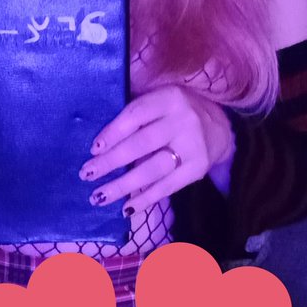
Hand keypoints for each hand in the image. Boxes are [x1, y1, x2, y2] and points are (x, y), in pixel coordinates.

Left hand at [78, 84, 234, 216]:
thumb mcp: (159, 102)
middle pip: (141, 144)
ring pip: (153, 169)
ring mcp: (193, 147)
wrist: (219, 128)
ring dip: (123, 185)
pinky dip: (145, 199)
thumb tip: (98, 145)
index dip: (112, 133)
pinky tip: (126, 208)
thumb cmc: (174, 114)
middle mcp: (183, 121)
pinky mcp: (198, 169)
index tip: (93, 149)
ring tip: (99, 196)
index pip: (135, 115)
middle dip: (111, 161)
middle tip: (87, 173)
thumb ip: (135, 116)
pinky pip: (168, 187)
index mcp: (169, 98)